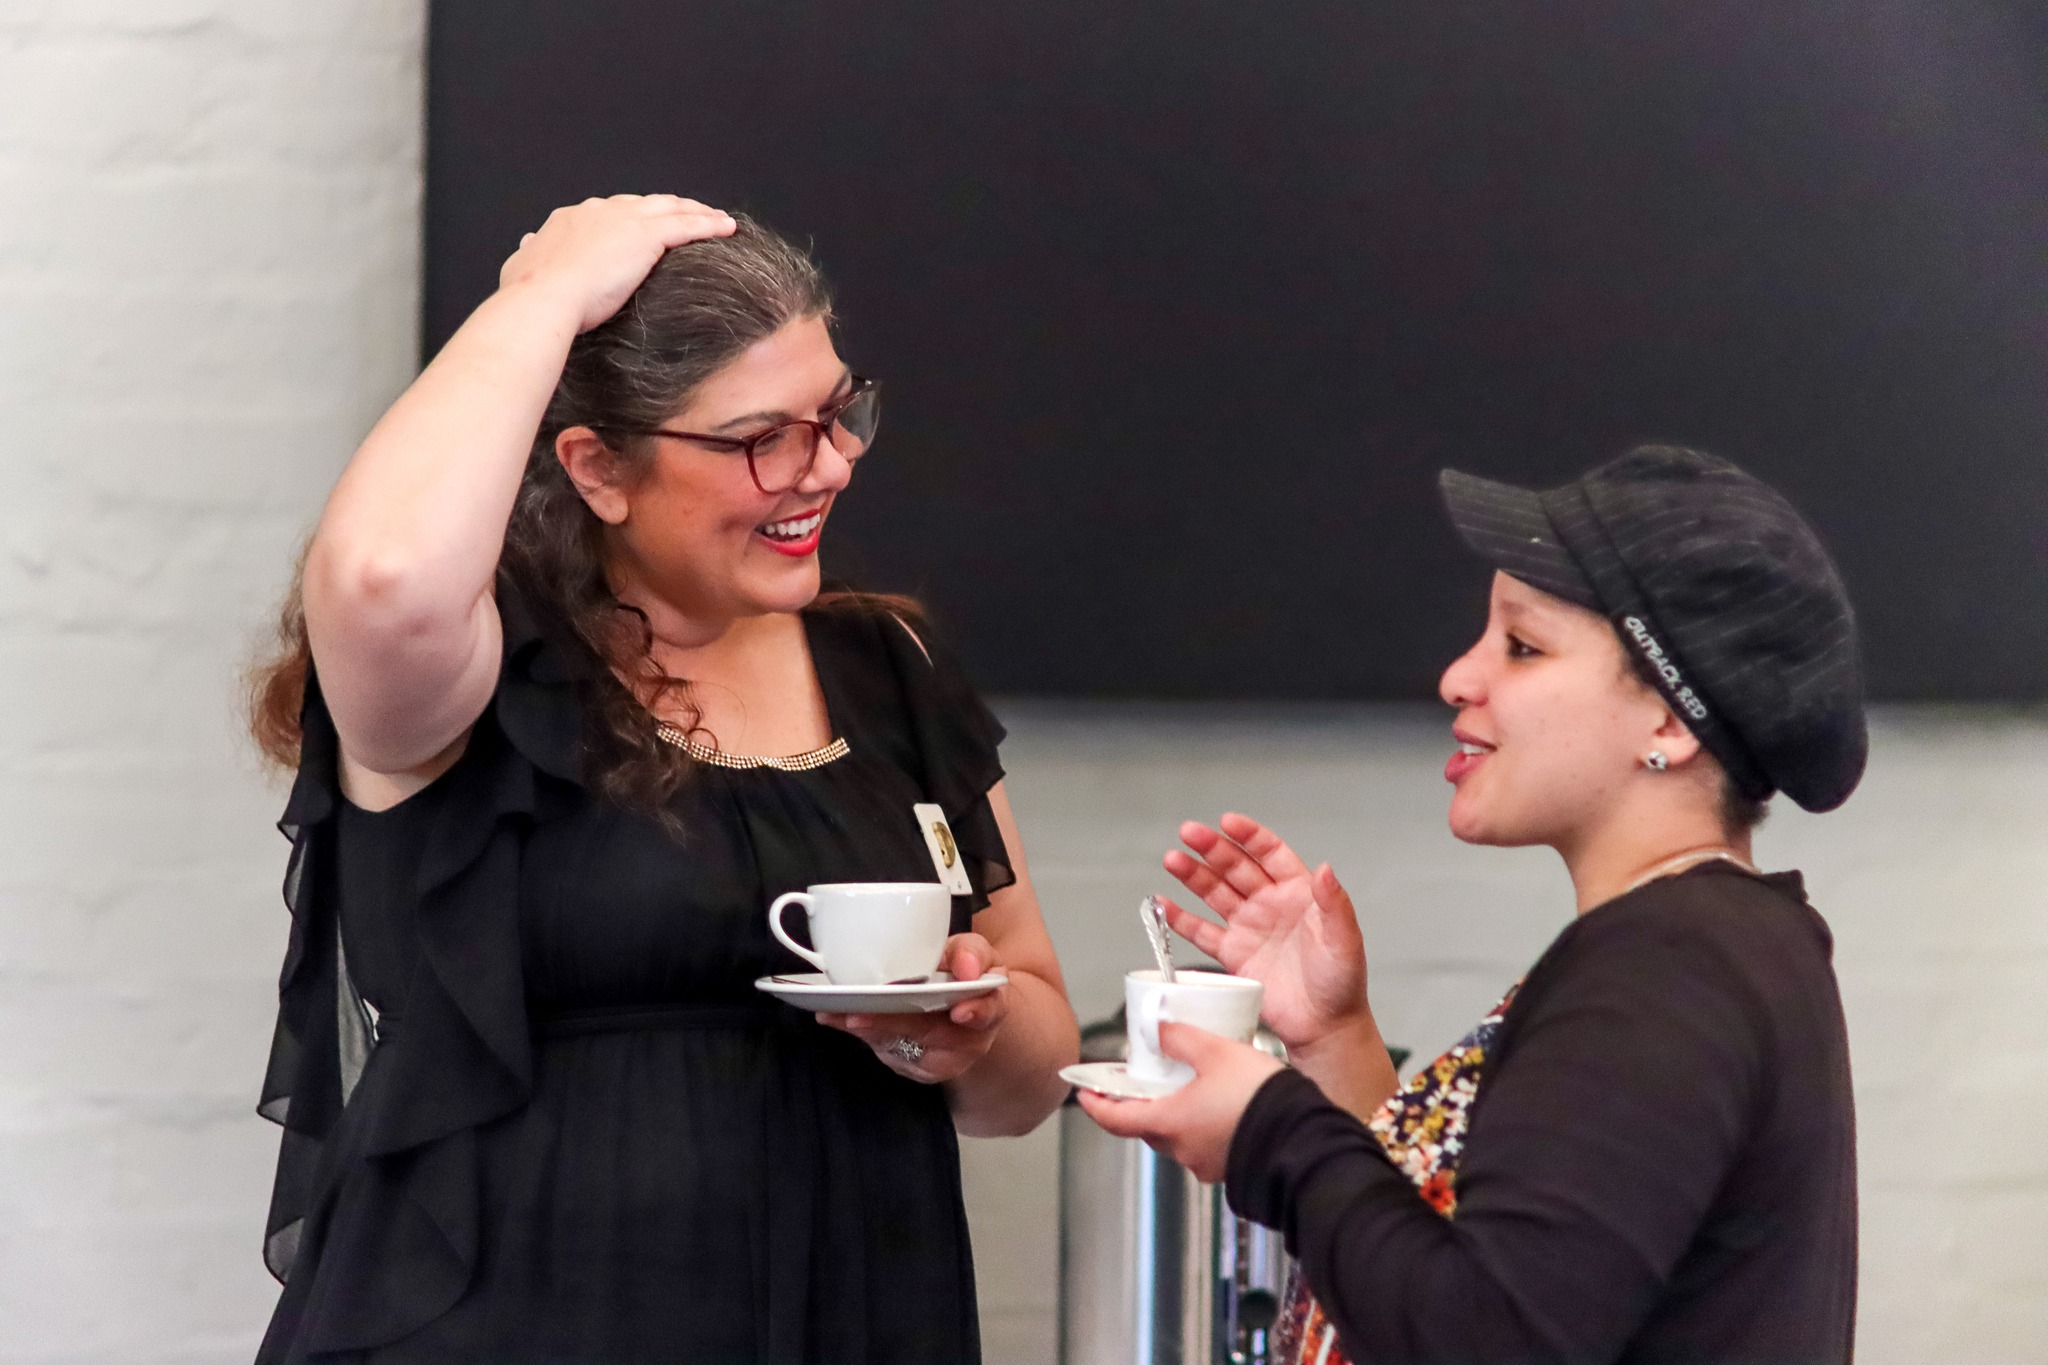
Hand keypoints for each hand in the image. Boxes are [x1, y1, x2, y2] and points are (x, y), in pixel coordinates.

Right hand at [498, 193, 735, 333]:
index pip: (610, 213)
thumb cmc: (532, 292)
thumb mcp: (523, 266)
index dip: (632, 217)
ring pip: (670, 208)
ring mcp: (623, 220)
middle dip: (668, 208)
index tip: (645, 225)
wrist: (545, 298)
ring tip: (716, 218)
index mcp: (571, 219)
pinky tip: (727, 228)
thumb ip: (530, 252)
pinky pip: (687, 225)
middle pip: (644, 204)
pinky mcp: (646, 235)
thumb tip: (528, 242)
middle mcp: (598, 211)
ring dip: (696, 211)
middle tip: (689, 214)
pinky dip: (709, 224)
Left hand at [818, 933, 1007, 1083]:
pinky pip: (882, 1048)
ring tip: (841, 1015)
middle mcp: (966, 1039)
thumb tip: (965, 968)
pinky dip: (857, 1031)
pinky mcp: (909, 1063)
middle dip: (895, 1023)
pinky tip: (831, 1016)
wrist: (960, 1008)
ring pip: (901, 1045)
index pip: (990, 1011)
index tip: (961, 1012)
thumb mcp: (973, 953)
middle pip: (931, 1034)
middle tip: (861, 1014)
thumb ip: (970, 953)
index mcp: (990, 1006)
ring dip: (869, 1029)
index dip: (978, 1012)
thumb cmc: (963, 974)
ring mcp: (936, 1056)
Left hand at [1075, 1022, 1284, 1182]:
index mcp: (1170, 1124)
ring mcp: (1207, 1162)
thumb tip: (1159, 1030)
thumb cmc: (1260, 1100)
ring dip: (1176, 1112)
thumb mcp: (1216, 1052)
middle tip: (1140, 1081)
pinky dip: (1202, 1123)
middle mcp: (1183, 1150)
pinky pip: (1205, 1142)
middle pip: (1147, 1127)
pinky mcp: (1231, 1164)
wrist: (1303, 1137)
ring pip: (1179, 1135)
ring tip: (1188, 1083)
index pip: (1115, 1120)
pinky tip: (1220, 1102)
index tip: (1083, 1094)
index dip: (1095, 1105)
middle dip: (1140, 1104)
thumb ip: (1181, 1038)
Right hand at [1161, 813, 1370, 1052]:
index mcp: (1298, 892)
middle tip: (1189, 833)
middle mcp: (1270, 904)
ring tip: (1173, 860)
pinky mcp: (1233, 955)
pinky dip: (1182, 919)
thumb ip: (1334, 903)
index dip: (1249, 836)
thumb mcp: (1345, 939)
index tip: (1227, 822)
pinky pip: (1202, 932)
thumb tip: (1326, 869)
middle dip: (1212, 849)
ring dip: (1193, 875)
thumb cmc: (1341, 982)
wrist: (1325, 1026)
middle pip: (1235, 867)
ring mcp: (1249, 927)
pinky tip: (1165, 904)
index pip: (1269, 853)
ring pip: (1215, 893)